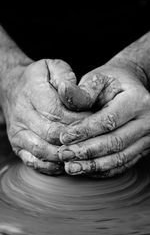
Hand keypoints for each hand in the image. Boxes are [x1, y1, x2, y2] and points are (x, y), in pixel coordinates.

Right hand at [2, 59, 88, 173]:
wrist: (13, 88)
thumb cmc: (40, 78)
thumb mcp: (53, 67)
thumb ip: (66, 78)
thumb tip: (74, 95)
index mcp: (32, 93)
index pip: (57, 112)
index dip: (79, 121)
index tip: (96, 122)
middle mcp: (21, 115)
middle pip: (53, 134)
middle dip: (77, 139)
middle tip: (95, 140)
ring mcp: (17, 133)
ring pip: (44, 151)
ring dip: (66, 155)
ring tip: (84, 153)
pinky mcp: (17, 146)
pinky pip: (35, 162)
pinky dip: (53, 166)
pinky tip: (68, 162)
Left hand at [59, 59, 149, 176]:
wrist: (130, 88)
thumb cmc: (112, 82)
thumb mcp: (98, 79)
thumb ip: (83, 91)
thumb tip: (63, 91)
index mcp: (137, 100)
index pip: (109, 120)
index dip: (85, 131)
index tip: (64, 137)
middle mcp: (147, 121)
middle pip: (115, 142)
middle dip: (87, 151)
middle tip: (64, 155)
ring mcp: (147, 137)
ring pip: (120, 158)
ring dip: (93, 165)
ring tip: (71, 167)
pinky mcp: (142, 149)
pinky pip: (123, 164)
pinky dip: (103, 170)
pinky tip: (85, 170)